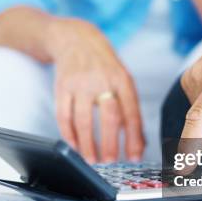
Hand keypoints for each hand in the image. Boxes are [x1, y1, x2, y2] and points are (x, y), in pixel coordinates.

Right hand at [47, 18, 144, 162]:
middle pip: (109, 117)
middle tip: (110, 161)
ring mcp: (80, 84)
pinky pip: (63, 116)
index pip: (131, 113)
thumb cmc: (105, 66)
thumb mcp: (123, 81)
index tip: (134, 157)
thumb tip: (139, 145)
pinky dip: (69, 134)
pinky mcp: (62, 87)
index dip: (133, 138)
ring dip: (87, 144)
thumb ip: (131, 110)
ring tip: (91, 159)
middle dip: (110, 143)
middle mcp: (102, 81)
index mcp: (122, 80)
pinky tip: (74, 146)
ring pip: (83, 120)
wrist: (76, 39)